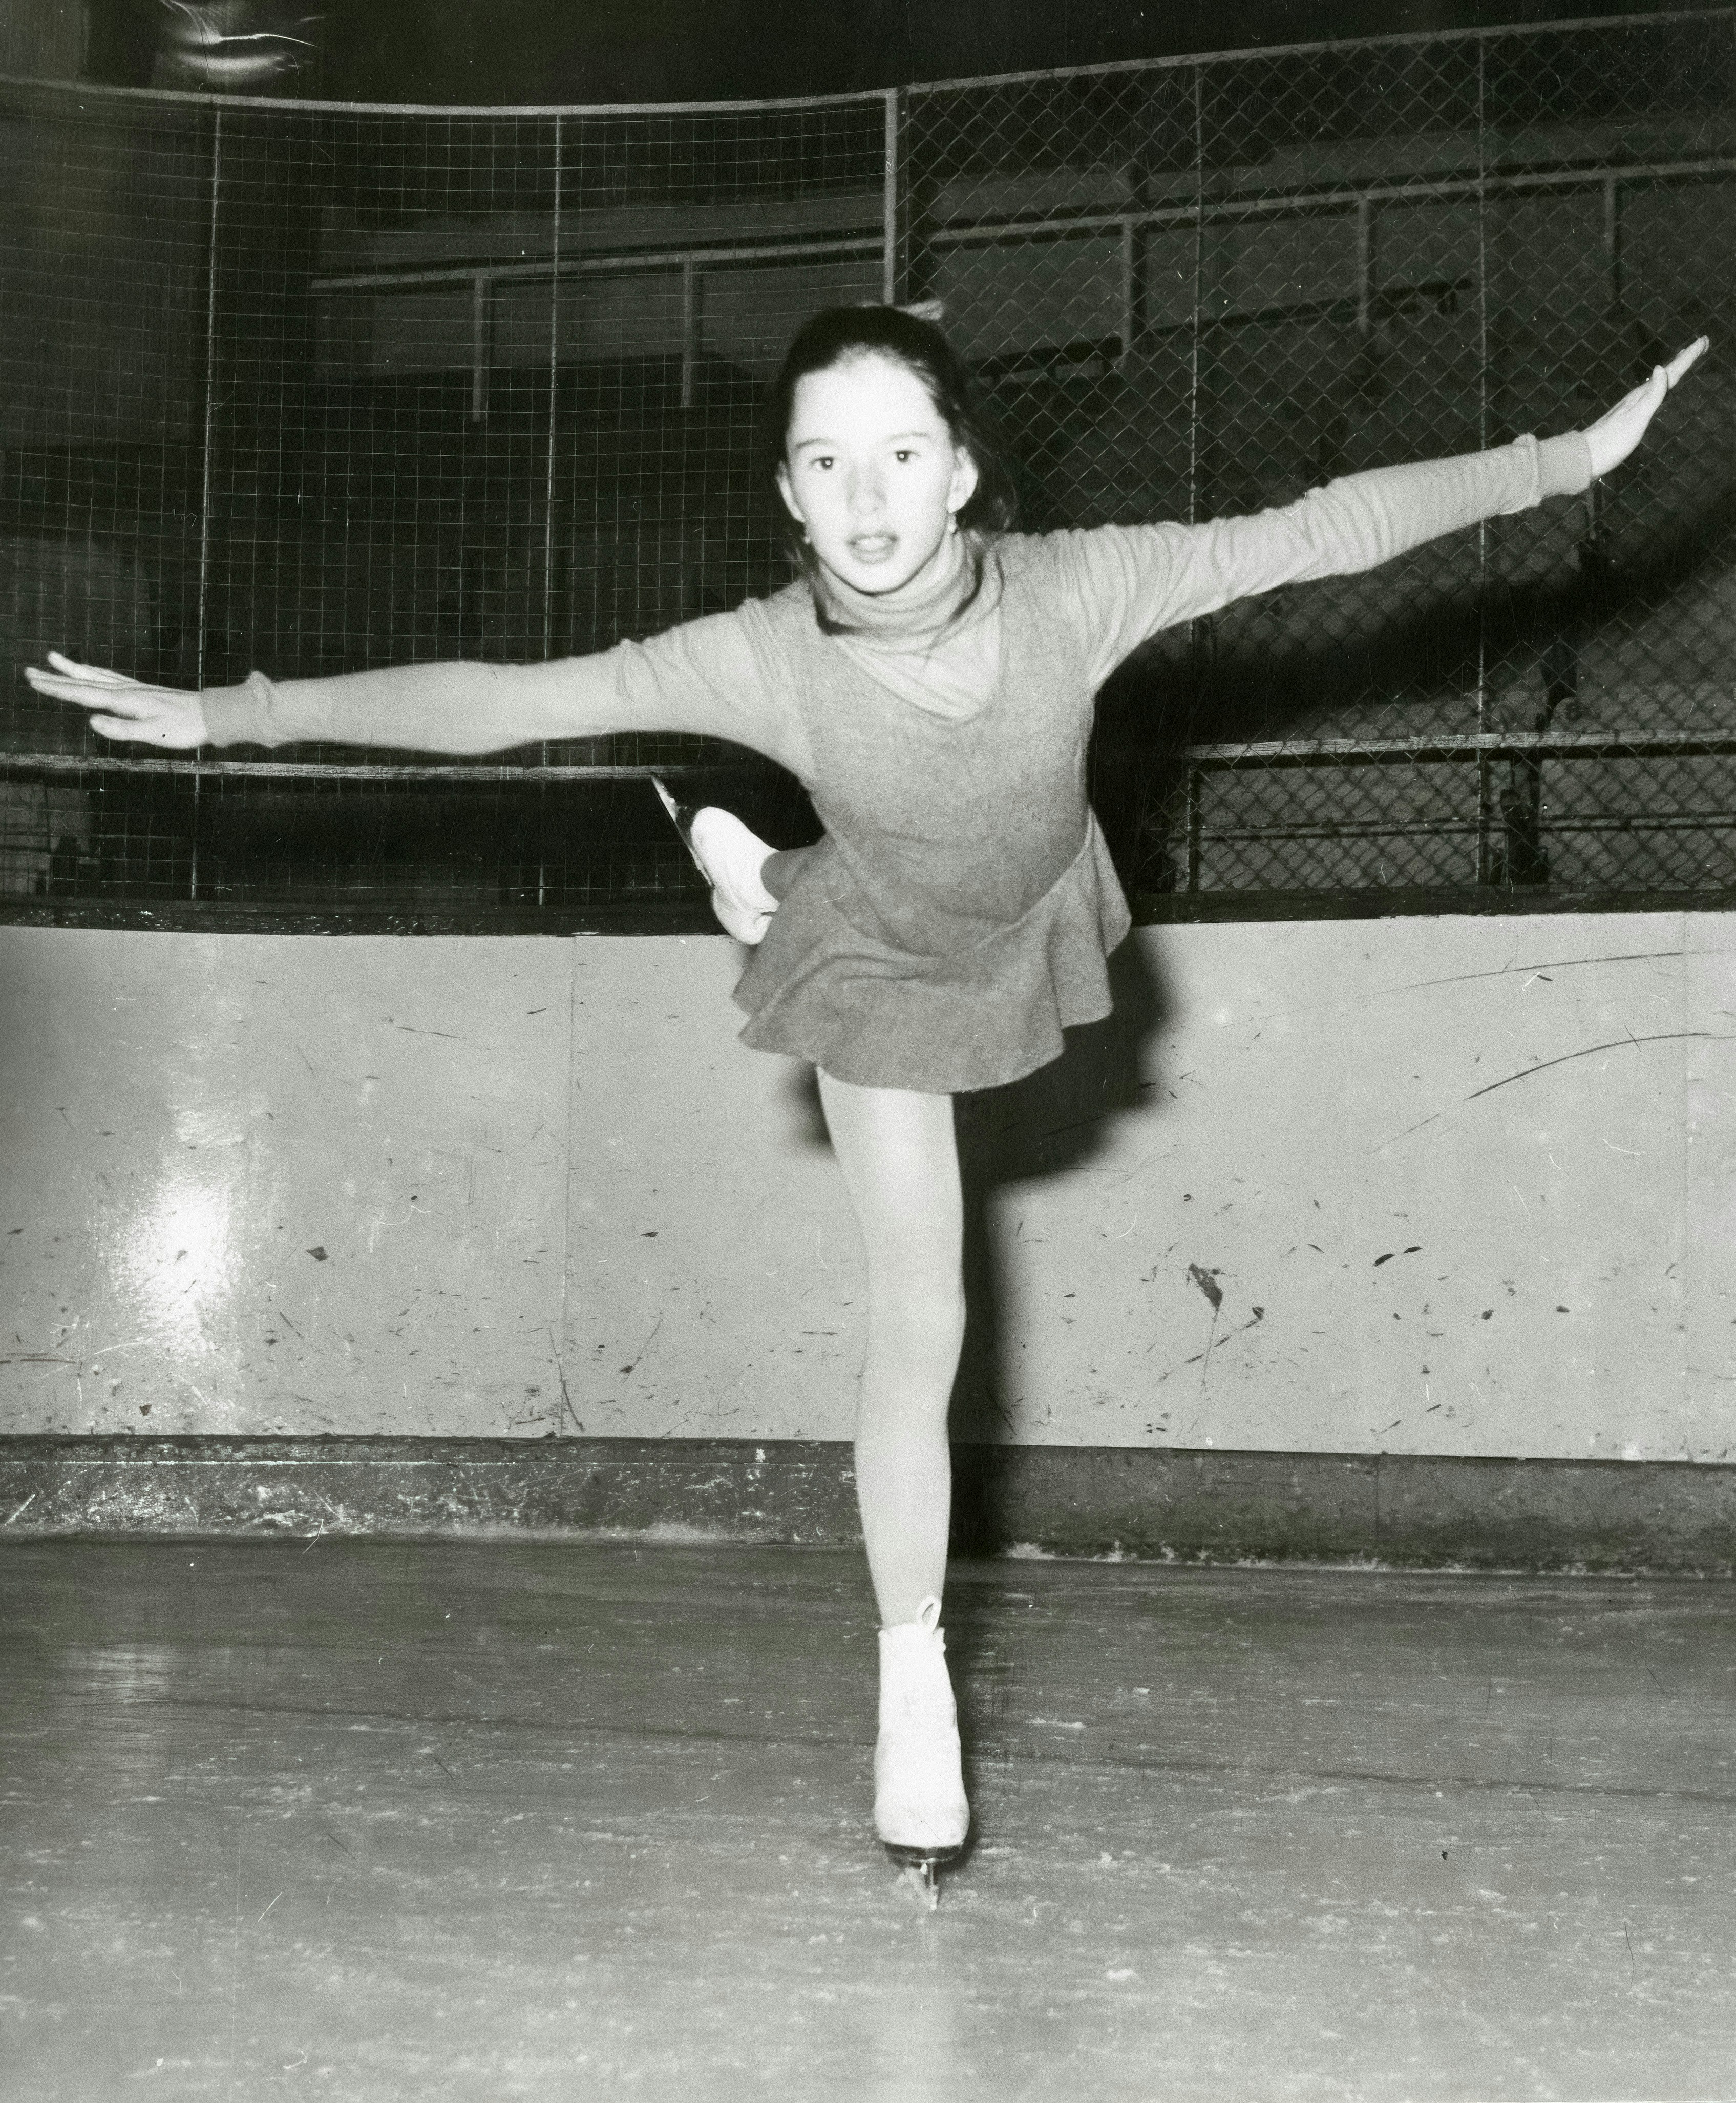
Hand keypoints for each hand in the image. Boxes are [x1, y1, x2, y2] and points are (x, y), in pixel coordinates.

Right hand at [24, 652, 208, 747]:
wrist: (212, 714)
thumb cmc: (185, 728)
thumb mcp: (154, 734)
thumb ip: (122, 729)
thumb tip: (92, 722)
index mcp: (124, 701)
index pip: (83, 694)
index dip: (56, 688)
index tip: (33, 680)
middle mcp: (126, 691)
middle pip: (84, 682)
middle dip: (56, 677)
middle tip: (29, 670)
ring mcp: (135, 689)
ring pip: (96, 676)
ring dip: (74, 670)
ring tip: (53, 659)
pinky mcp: (144, 691)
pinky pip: (111, 678)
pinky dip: (95, 673)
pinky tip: (93, 673)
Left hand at [1583, 336, 1707, 479]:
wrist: (1584, 459)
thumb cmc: (1612, 441)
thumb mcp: (1636, 418)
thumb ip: (1651, 395)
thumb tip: (1661, 367)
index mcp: (1641, 396)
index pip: (1669, 373)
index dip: (1687, 358)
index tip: (1703, 341)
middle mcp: (1636, 398)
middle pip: (1664, 374)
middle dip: (1683, 360)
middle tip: (1700, 345)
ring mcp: (1630, 408)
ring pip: (1657, 384)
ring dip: (1672, 372)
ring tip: (1683, 362)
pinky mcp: (1626, 419)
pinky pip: (1650, 396)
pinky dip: (1660, 388)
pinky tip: (1657, 391)